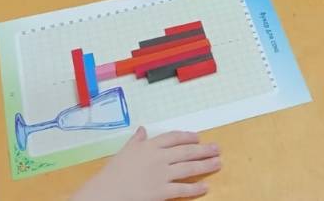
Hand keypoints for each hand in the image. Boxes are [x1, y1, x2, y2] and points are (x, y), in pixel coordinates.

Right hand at [76, 129, 219, 200]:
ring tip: (218, 163)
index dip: (188, 137)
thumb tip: (142, 129)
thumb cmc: (112, 173)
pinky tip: (205, 187)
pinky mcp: (162, 191)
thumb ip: (136, 141)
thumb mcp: (124, 152)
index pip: (173, 137)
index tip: (198, 137)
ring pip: (189, 168)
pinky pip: (182, 189)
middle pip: (186, 151)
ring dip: (205, 165)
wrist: (106, 193)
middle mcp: (159, 157)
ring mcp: (162, 174)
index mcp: (149, 146)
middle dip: (204, 150)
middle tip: (217, 148)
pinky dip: (195, 188)